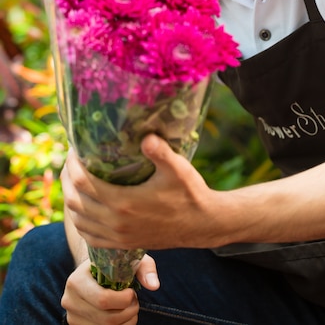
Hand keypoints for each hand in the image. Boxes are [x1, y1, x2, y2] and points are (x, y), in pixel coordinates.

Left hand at [61, 134, 220, 250]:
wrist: (202, 224)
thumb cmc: (190, 193)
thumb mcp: (178, 169)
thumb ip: (161, 152)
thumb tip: (146, 136)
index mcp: (124, 203)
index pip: (82, 182)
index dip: (72, 164)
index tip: (73, 148)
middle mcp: (116, 222)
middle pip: (74, 201)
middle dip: (66, 179)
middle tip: (70, 161)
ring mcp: (118, 236)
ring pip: (78, 221)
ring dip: (70, 200)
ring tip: (73, 180)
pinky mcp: (123, 244)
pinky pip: (90, 237)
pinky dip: (80, 222)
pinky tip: (84, 209)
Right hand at [62, 255, 159, 323]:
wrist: (92, 272)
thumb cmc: (111, 264)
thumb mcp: (127, 258)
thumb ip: (143, 267)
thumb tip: (154, 285)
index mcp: (76, 280)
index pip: (103, 299)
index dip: (124, 300)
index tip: (132, 291)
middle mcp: (70, 300)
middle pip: (107, 318)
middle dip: (128, 311)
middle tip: (134, 301)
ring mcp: (72, 317)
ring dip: (126, 321)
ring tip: (130, 308)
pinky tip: (123, 317)